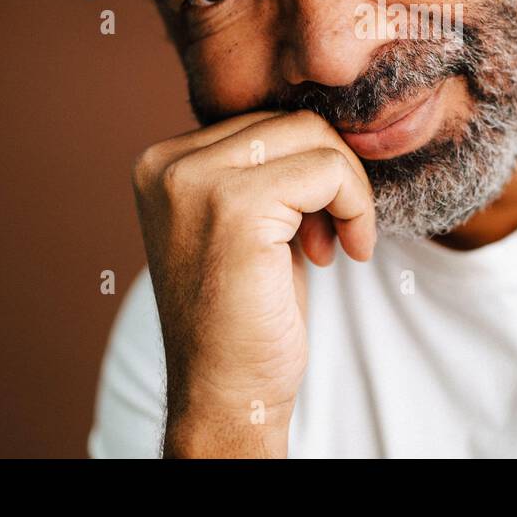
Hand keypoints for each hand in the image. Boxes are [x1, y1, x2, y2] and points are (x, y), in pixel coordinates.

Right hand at [129, 109, 376, 456]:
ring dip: (347, 191)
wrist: (224, 397)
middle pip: (290, 120)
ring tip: (336, 246)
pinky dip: (355, 208)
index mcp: (161, 162)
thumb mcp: (243, 224)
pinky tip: (344, 254)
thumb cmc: (243, 317)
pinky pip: (328, 170)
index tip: (312, 227)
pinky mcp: (235, 206)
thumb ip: (262, 168)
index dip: (306, 168)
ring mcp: (194, 181)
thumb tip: (326, 120)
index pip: (263, 119)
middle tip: (332, 239)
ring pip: (313, 136)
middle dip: (331, 175)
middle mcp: (166, 163)